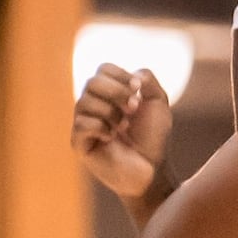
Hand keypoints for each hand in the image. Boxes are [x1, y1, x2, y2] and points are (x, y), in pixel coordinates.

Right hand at [72, 63, 175, 198]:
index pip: (103, 68)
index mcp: (108, 92)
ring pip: (84, 101)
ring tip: (123, 127)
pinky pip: (82, 124)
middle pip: (92, 82)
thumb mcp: (158, 103)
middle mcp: (92, 103)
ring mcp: (83, 122)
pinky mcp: (79, 142)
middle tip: (134, 109)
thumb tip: (133, 75)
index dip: (121, 75)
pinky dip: (101, 128)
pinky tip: (111, 138)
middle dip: (117, 93)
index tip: (138, 89)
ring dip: (111, 113)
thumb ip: (148, 80)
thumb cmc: (153, 137)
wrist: (151, 168)